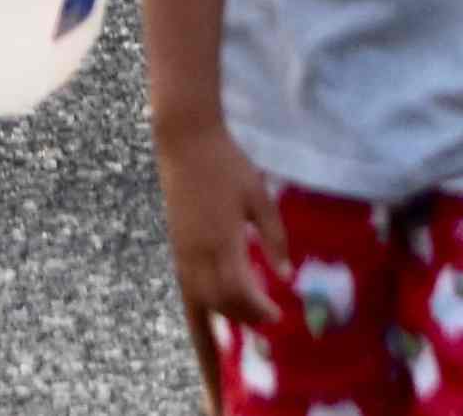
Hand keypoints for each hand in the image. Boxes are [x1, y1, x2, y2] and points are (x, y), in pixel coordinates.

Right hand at [155, 119, 283, 337]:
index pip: (240, 291)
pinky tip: (212, 317)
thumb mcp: (259, 196)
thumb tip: (287, 275)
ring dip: (224, 315)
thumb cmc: (227, 164)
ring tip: (246, 320)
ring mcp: (182, 252)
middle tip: (269, 318)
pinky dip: (201, 308)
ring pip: (201, 300)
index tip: (279, 313)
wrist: (185, 142)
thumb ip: (274, 237)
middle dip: (245, 317)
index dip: (259, 309)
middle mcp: (198, 253)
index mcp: (223, 240)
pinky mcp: (175, 248)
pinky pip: (186, 289)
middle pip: (220, 302)